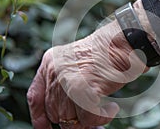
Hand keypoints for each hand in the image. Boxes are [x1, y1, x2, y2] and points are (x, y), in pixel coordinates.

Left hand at [27, 20, 148, 128]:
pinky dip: (102, 117)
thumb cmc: (108, 53)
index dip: (40, 117)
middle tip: (92, 121)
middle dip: (73, 121)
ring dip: (89, 121)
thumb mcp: (78, 64)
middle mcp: (54, 71)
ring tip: (105, 110)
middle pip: (55, 112)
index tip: (47, 127)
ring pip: (70, 119)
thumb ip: (66, 84)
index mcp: (50, 63)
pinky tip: (112, 108)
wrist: (124, 40)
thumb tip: (68, 117)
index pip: (35, 97)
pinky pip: (88, 118)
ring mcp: (67, 80)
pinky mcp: (83, 89)